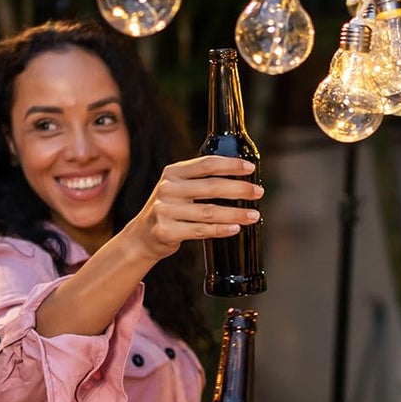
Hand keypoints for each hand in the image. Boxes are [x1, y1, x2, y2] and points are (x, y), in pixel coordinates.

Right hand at [134, 156, 263, 260]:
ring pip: (209, 211)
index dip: (231, 165)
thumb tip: (241, 179)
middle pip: (211, 187)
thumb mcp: (179, 188)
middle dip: (240, 189)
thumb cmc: (169, 210)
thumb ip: (200, 181)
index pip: (206, 164)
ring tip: (254, 215)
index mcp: (173, 172)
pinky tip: (235, 228)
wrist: (142, 236)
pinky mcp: (166, 231)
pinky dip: (220, 230)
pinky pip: (200, 231)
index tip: (250, 168)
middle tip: (258, 192)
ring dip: (235, 214)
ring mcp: (165, 210)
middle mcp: (168, 188)